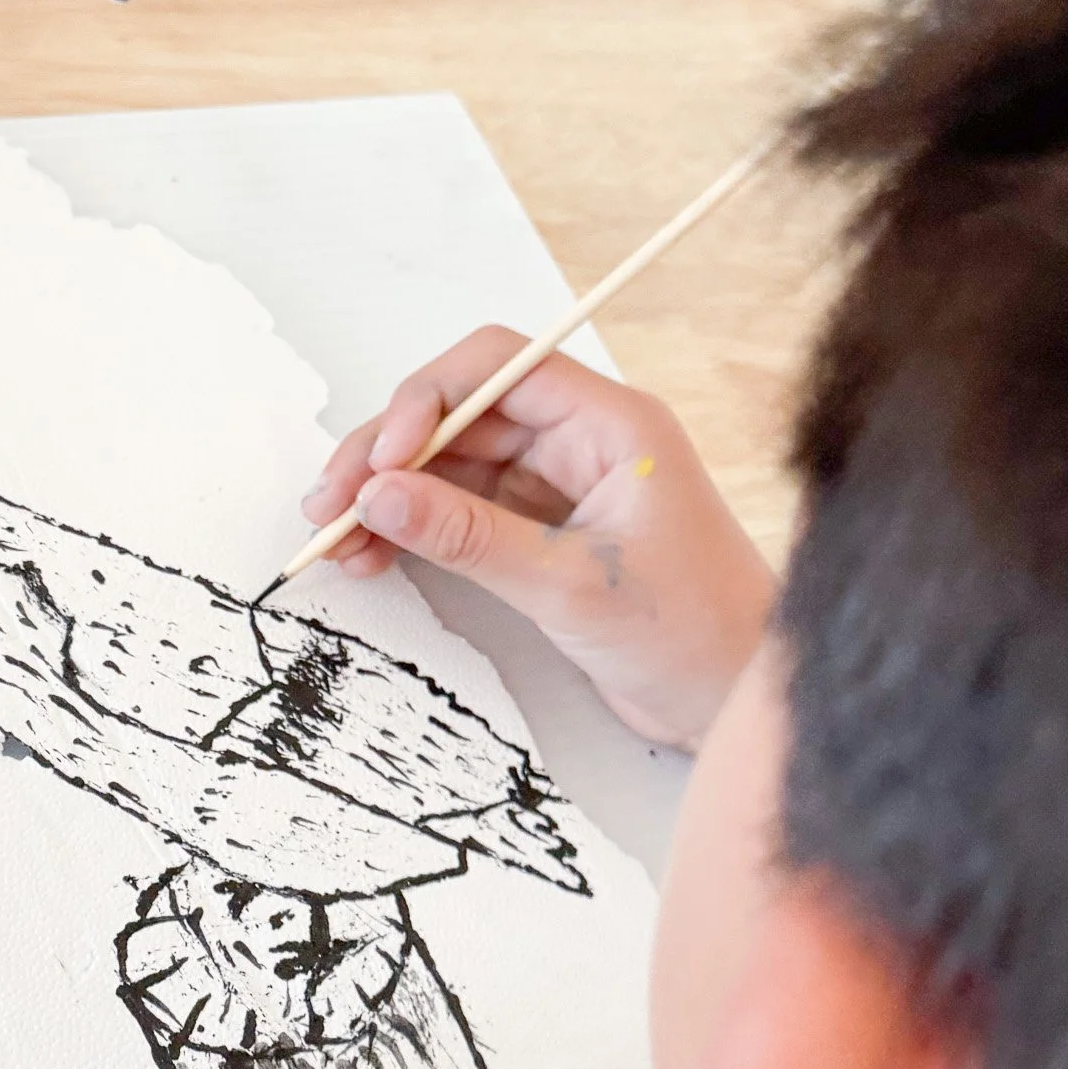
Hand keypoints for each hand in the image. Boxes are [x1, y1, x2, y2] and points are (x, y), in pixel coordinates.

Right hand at [305, 327, 775, 750]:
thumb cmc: (694, 636)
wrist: (738, 700)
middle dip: (388, 455)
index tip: (379, 462)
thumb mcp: (569, 584)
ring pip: (453, 468)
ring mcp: (561, 490)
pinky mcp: (545, 537)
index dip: (425, 402)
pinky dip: (416, 531)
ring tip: (337, 540)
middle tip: (329, 506)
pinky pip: (464, 514)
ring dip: (392, 497)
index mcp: (610, 425)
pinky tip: (374, 555)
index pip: (497, 368)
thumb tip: (379, 495)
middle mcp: (583, 443)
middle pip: (460, 416)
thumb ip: (468, 537)